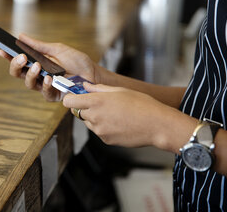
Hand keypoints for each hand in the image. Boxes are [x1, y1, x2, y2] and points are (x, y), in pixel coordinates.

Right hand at [0, 34, 99, 100]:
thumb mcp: (57, 49)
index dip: (9, 57)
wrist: (92, 73)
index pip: (18, 61)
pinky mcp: (54, 95)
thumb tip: (21, 36)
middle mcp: (37, 75)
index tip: (3, 50)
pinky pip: (44, 93)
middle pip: (18, 74)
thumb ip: (39, 45)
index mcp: (36, 63)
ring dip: (31, 74)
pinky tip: (48, 78)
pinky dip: (45, 85)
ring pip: (29, 84)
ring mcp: (44, 86)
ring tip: (37, 66)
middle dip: (16, 65)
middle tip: (21, 57)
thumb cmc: (76, 61)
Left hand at [63, 83, 183, 147]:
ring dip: (95, 118)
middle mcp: (94, 117)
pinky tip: (119, 123)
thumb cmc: (141, 104)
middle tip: (101, 104)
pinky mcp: (106, 140)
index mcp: (96, 101)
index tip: (76, 96)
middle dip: (85, 108)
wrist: (157, 125)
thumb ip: (98, 88)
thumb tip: (85, 86)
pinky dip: (104, 127)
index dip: (71, 98)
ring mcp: (100, 131)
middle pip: (78, 112)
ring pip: (89, 123)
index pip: (69, 102)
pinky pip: (99, 132)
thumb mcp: (119, 90)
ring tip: (115, 114)